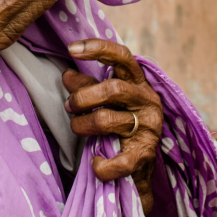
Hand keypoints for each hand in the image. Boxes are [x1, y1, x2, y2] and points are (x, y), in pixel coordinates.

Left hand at [62, 39, 162, 213]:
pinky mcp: (145, 153)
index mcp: (137, 82)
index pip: (122, 57)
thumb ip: (87, 86)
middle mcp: (147, 100)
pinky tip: (95, 162)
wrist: (141, 168)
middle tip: (70, 107)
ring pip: (106, 119)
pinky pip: (120, 161)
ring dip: (81, 125)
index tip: (72, 49)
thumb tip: (67, 74)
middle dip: (82, 97)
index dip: (98, 48)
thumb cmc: (120, 125)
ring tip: (77, 128)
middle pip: (112, 88)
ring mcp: (148, 127)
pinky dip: (102, 165)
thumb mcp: (106, 101)